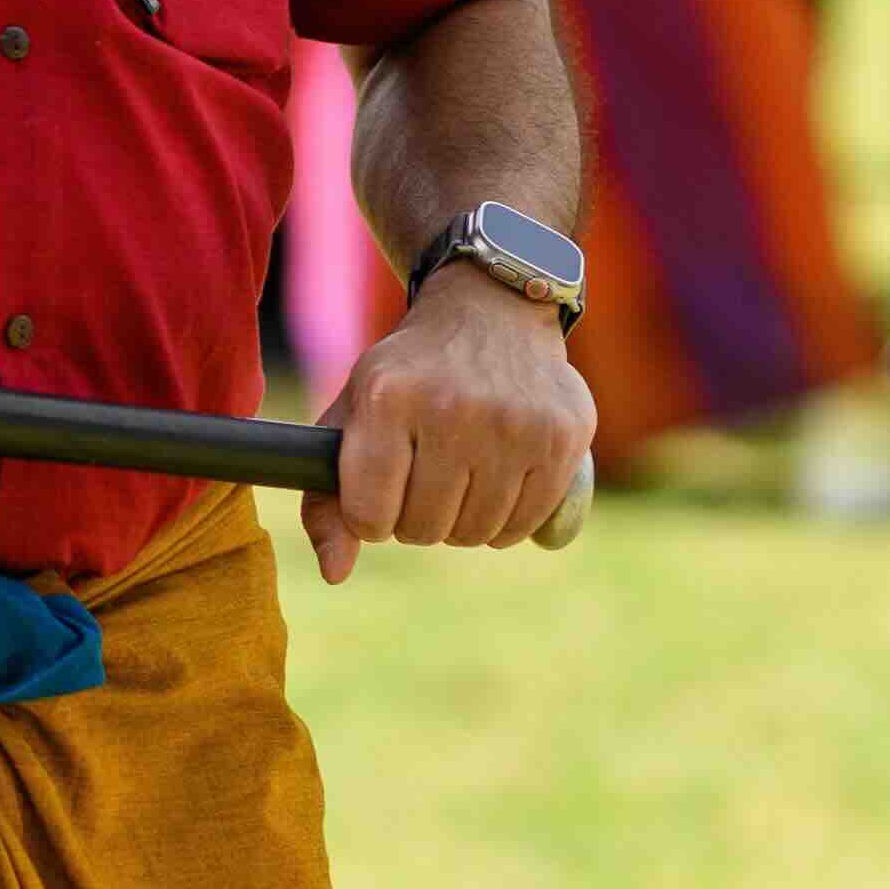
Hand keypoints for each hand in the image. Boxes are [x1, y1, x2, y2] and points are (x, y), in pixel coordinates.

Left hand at [308, 262, 594, 583]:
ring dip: (462, 520)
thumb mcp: (353, 418)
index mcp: (388, 398)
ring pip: (475, 534)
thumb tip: (335, 574)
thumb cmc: (410, 378)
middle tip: (425, 475)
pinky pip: (524, 526)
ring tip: (461, 473)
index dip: (370, 516)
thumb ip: (327, 499)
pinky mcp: (562, 436)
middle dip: (417, 518)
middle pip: (423, 530)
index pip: (369, 516)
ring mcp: (513, 422)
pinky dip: (506, 521)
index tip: (380, 489)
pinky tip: (498, 479)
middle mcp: (453, 407)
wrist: (490, 314)